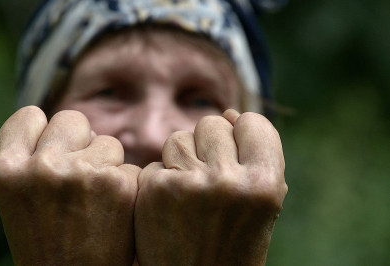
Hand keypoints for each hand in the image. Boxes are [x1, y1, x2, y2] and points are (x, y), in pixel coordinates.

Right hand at [0, 106, 139, 264]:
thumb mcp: (17, 196)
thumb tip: (67, 124)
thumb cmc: (44, 239)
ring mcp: (82, 175)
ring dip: (105, 165)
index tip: (48, 155)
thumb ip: (29, 154)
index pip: (30, 115)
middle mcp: (41, 168)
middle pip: (72, 119)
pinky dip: (126, 186)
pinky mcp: (118, 185)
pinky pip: (129, 167)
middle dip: (78, 142)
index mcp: (5, 170)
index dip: (42, 134)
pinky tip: (114, 212)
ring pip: (106, 141)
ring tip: (94, 201)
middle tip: (77, 176)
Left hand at [134, 109, 286, 264]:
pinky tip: (168, 207)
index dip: (242, 135)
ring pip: (180, 137)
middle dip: (210, 146)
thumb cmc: (232, 243)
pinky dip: (161, 179)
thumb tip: (229, 112)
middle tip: (209, 181)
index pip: (252, 121)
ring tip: (189, 195)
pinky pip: (157, 162)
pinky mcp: (154, 190)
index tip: (236, 155)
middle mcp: (228, 181)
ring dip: (183, 159)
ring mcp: (188, 184)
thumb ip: (253, 157)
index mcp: (265, 184)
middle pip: (212, 123)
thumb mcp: (261, 205)